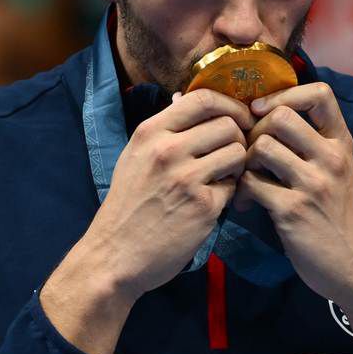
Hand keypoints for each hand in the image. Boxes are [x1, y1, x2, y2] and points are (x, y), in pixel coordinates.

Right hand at [87, 88, 253, 298]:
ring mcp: (187, 178)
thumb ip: (164, 129)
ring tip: (221, 177)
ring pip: (237, 152)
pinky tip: (212, 201)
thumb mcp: (136, 156)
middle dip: (237, 137)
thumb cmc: (127, 205)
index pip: (203, 98)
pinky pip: (234, 185)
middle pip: (228, 125)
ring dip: (236, 164)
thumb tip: (185, 98)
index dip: (230, 104)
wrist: (114, 256)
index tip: (238, 117)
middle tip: (230, 154)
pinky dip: (229, 192)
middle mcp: (168, 150)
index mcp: (150, 132)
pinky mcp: (203, 206)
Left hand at [235, 82, 352, 309]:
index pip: (319, 94)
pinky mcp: (292, 211)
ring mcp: (313, 184)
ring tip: (247, 178)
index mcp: (342, 144)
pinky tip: (247, 203)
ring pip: (261, 147)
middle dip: (255, 131)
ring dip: (245, 161)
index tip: (265, 110)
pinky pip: (251, 183)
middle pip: (279, 117)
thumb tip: (270, 116)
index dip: (285, 94)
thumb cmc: (341, 218)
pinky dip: (241, 191)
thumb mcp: (341, 172)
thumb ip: (314, 145)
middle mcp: (331, 158)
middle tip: (249, 152)